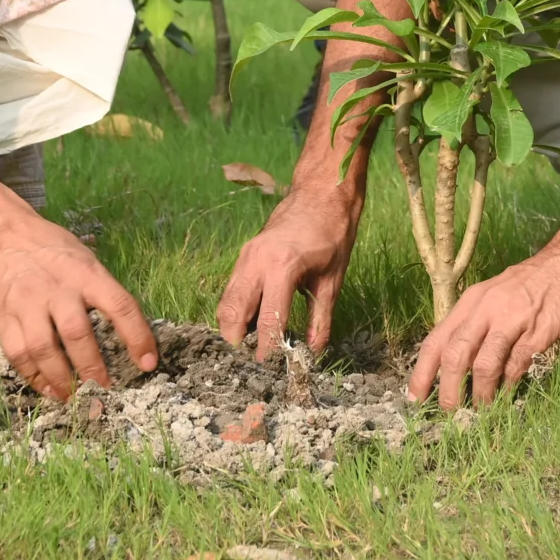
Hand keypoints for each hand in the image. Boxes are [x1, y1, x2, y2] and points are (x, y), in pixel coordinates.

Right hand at [0, 170, 158, 399]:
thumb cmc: (51, 249)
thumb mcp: (83, 259)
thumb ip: (100, 290)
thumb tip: (128, 331)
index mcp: (86, 273)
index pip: (120, 305)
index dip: (138, 337)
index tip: (148, 364)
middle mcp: (57, 288)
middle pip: (77, 334)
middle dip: (92, 368)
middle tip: (104, 388)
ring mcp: (26, 303)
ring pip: (44, 349)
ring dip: (61, 379)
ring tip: (73, 396)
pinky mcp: (2, 317)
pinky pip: (18, 354)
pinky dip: (34, 377)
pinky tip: (47, 388)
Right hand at [216, 182, 364, 358]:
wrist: (322, 192)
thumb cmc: (333, 233)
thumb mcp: (333, 280)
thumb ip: (321, 318)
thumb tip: (313, 351)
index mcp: (282, 268)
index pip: (268, 319)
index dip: (268, 347)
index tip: (270, 367)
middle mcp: (257, 261)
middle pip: (232, 311)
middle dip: (237, 339)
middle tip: (250, 359)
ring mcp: (246, 256)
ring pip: (227, 300)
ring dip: (234, 324)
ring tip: (251, 344)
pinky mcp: (245, 254)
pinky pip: (233, 287)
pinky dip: (237, 307)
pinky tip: (253, 320)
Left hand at [406, 229, 559, 408]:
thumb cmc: (535, 283)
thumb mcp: (497, 296)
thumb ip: (478, 325)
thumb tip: (457, 366)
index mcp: (472, 301)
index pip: (437, 340)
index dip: (421, 372)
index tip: (413, 399)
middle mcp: (487, 308)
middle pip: (456, 355)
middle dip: (448, 390)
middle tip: (449, 413)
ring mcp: (514, 319)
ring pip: (484, 364)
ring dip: (480, 394)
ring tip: (481, 411)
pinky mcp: (541, 331)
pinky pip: (517, 365)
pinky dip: (509, 385)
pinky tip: (508, 394)